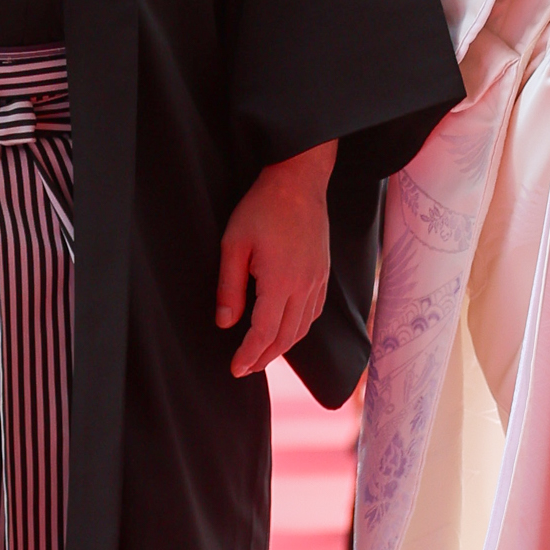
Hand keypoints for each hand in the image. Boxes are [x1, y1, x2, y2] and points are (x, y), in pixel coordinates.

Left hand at [215, 141, 335, 378]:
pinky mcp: (323, 272)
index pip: (264, 334)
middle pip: (286, 338)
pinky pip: (314, 312)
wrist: (299, 181)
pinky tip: (286, 329)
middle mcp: (304, 286)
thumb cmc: (263, 207)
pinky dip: (299, 329)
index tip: (235, 369)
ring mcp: (317, 280)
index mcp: (280, 282)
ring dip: (282, 347)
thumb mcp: (234, 244)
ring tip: (262, 354)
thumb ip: (229, 287)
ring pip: (303, 328)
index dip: (248, 355)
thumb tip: (225, 323)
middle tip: (245, 368)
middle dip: (264, 358)